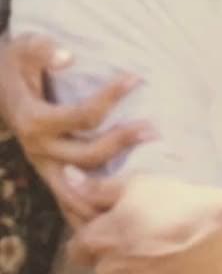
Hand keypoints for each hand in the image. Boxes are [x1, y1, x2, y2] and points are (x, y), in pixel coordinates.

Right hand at [0, 33, 152, 226]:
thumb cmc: (17, 63)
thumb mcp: (24, 48)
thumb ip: (43, 51)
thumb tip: (67, 56)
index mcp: (34, 121)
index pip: (81, 116)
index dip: (109, 98)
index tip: (135, 78)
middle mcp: (39, 150)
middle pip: (87, 157)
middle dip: (122, 143)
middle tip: (153, 129)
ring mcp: (44, 167)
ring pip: (78, 193)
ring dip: (110, 191)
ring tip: (147, 187)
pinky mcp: (50, 174)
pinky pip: (70, 203)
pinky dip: (90, 216)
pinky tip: (117, 226)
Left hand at [67, 174, 221, 273]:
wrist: (219, 239)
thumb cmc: (178, 205)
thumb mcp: (139, 184)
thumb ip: (100, 188)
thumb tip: (69, 181)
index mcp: (99, 239)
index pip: (78, 248)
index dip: (95, 240)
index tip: (117, 233)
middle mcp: (106, 271)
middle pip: (102, 269)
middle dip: (117, 260)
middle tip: (147, 245)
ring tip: (160, 266)